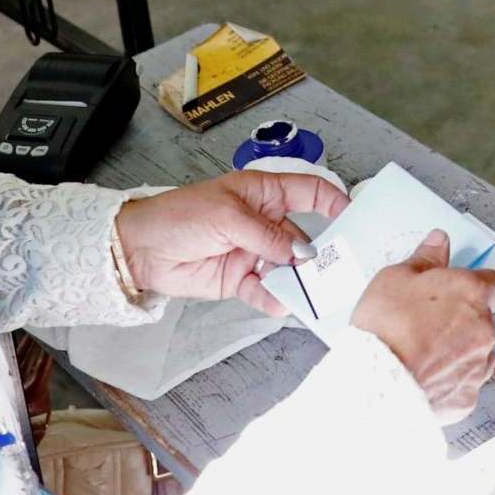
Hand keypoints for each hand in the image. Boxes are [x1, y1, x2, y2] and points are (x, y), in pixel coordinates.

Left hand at [114, 171, 349, 315]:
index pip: (308, 191)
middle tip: (337, 270)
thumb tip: (303, 254)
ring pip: (288, 268)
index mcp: (263, 193)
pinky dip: (275, 298)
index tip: (354, 217)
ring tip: (312, 293)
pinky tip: (281, 303)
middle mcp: (264, 222)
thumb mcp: (227, 216)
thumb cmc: (180, 215)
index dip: (333, 200)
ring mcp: (253, 252)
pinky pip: (266, 290)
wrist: (141, 248)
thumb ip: (267, 236)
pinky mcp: (240, 278)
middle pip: (303, 238)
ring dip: (298, 280)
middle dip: (319, 254)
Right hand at [353, 231, 494, 422]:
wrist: (376, 383)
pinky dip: (449, 381)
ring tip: (422, 353)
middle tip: (426, 323)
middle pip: (482, 319)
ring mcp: (478, 365)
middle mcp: (483, 328)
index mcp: (470, 293)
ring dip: (457, 351)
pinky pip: (463, 384)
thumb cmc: (385, 328)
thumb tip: (438, 242)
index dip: (479, 285)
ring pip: (475, 353)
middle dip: (460, 320)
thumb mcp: (395, 278)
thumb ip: (425, 259)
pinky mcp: (468, 397)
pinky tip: (423, 377)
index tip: (462, 289)